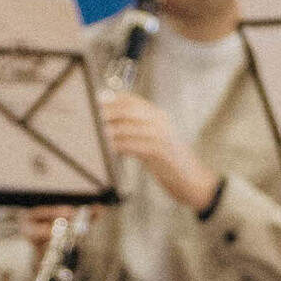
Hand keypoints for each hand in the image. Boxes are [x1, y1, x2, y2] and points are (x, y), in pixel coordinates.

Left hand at [100, 91, 215, 210]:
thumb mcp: (153, 140)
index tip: (91, 103)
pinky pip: (133, 145)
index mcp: (157, 115)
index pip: (130, 99)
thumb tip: (107, 124)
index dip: (110, 100)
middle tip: (87, 119)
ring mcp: (161, 135)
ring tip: (92, 136)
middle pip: (127, 110)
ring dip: (108, 131)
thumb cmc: (168, 162)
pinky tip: (107, 150)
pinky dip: (118, 147)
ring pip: (128, 127)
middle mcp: (160, 121)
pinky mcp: (160, 152)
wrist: (193, 181)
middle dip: (105, 114)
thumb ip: (134, 130)